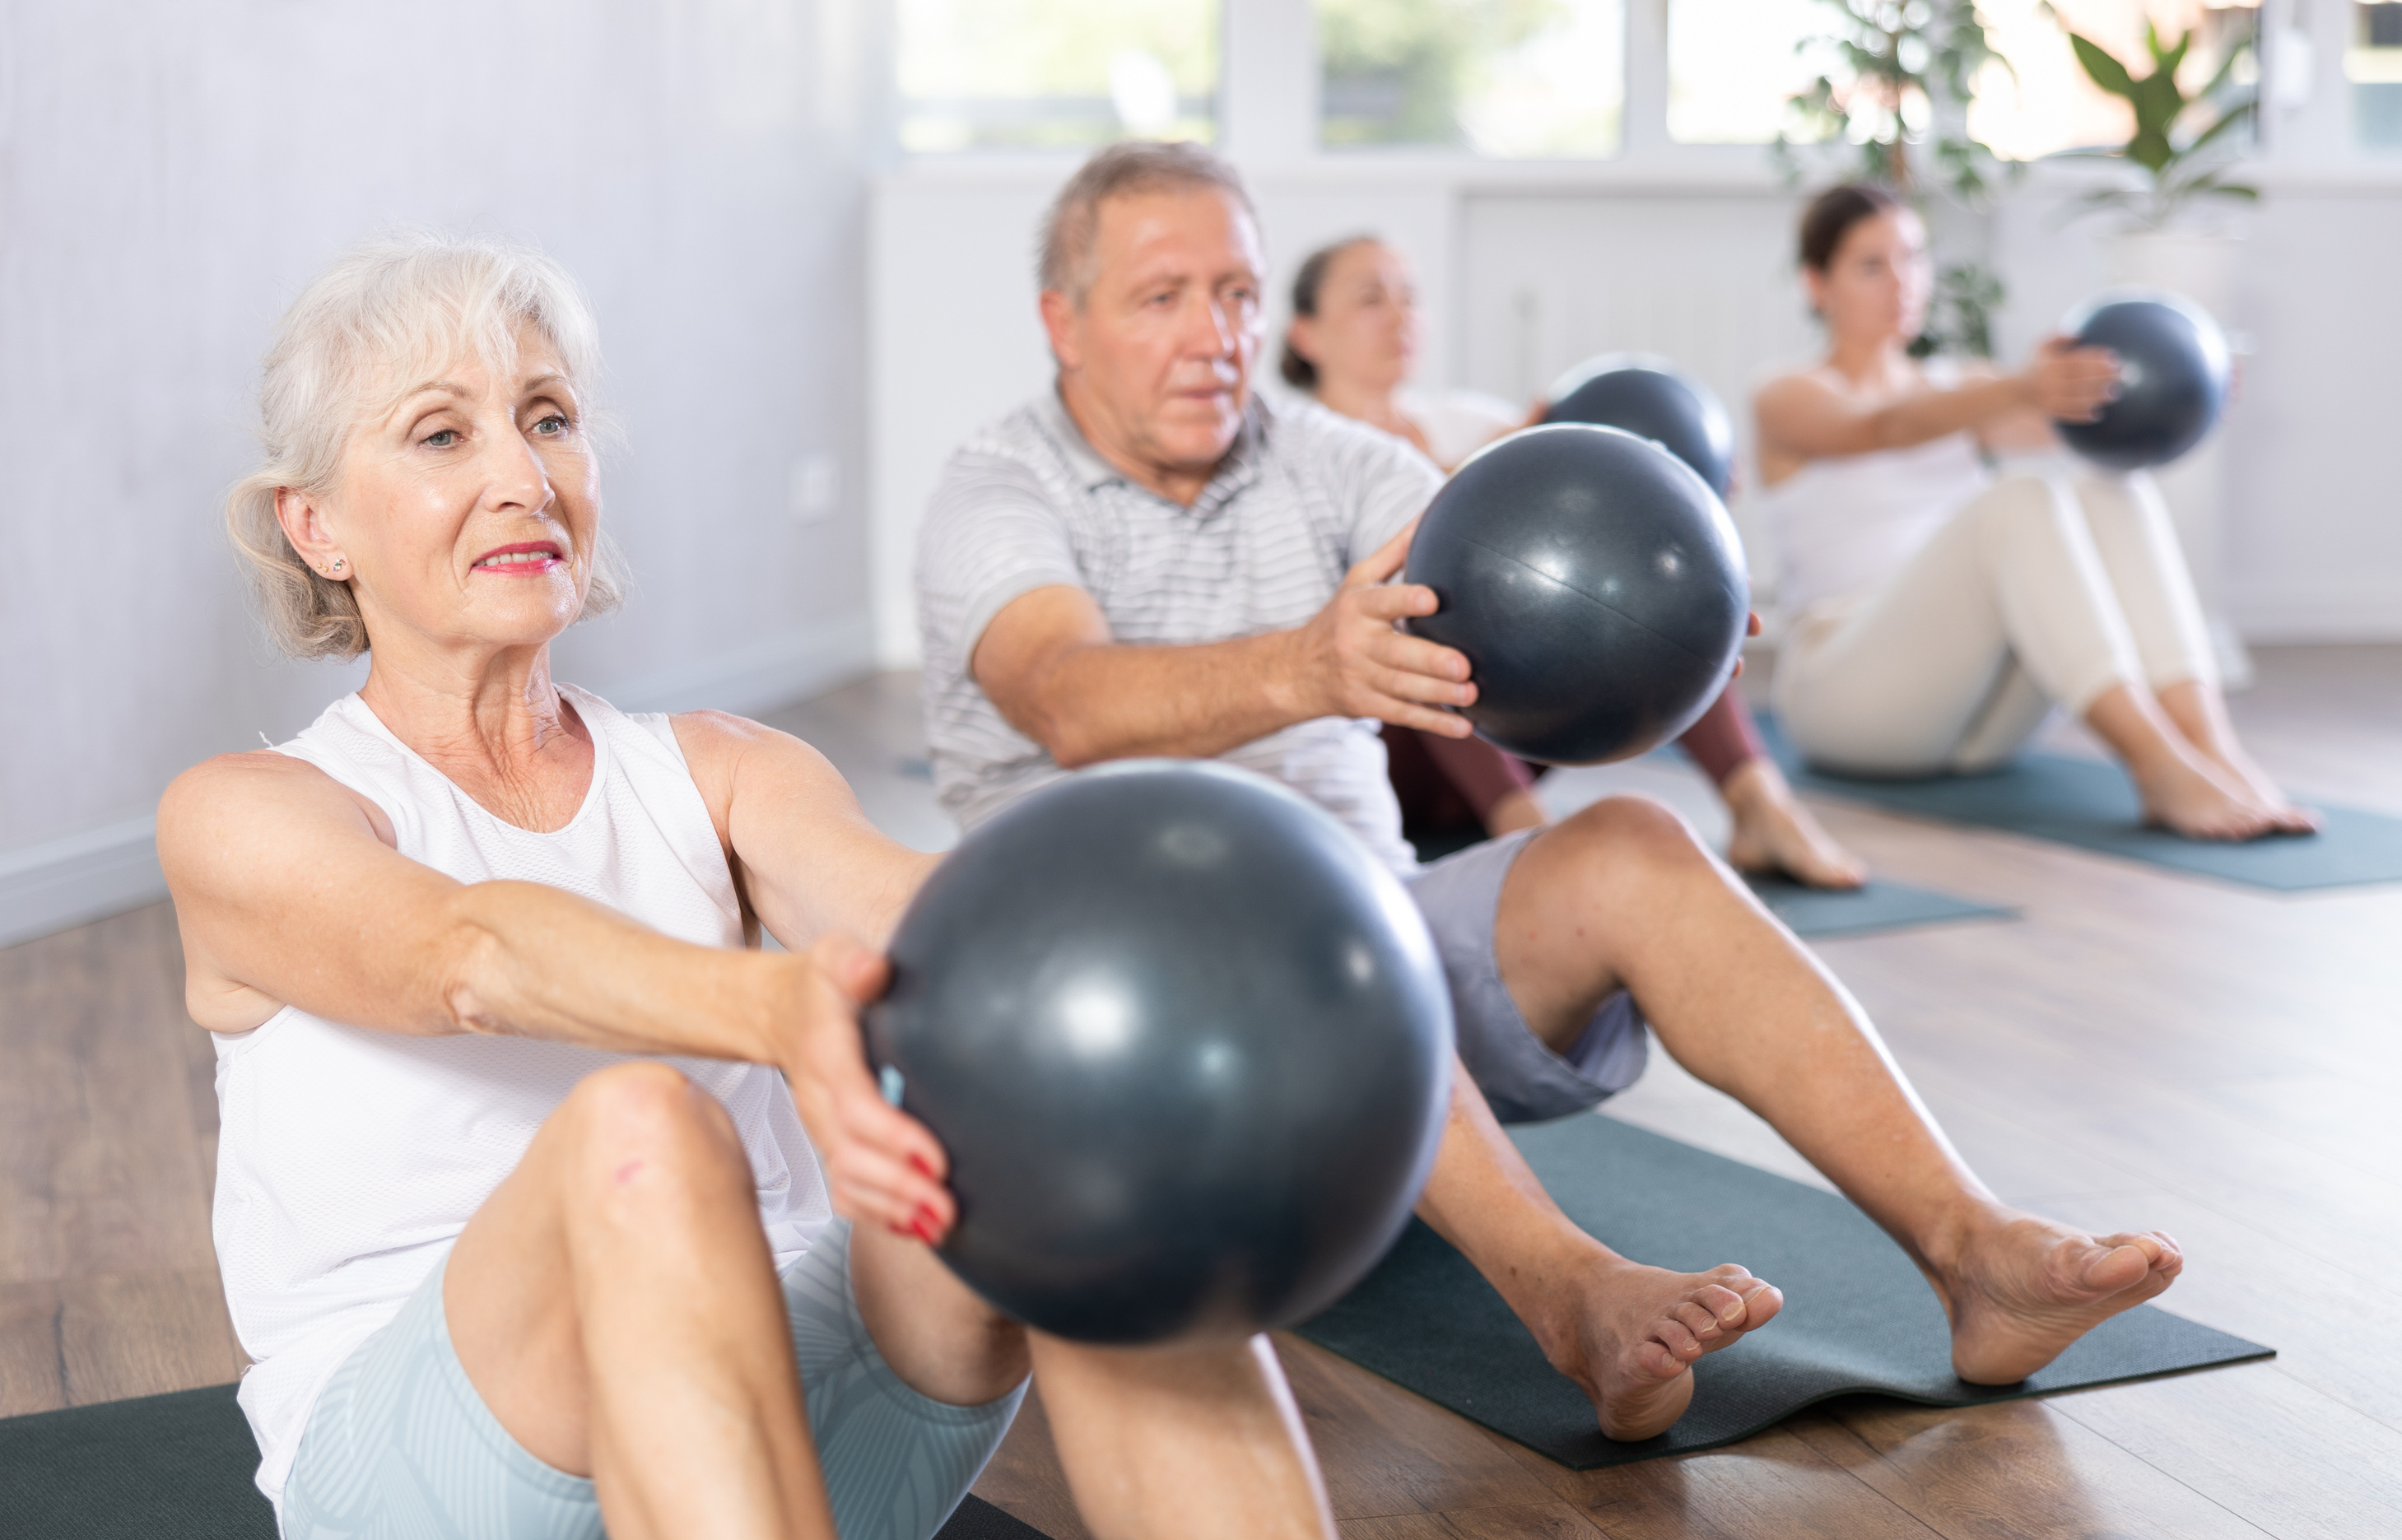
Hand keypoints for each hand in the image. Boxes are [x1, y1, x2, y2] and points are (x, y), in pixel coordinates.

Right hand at [779, 933, 954, 1243]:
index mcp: (826, 1055)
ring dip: (893, 1209)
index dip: (893, 1137)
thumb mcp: (833, 954)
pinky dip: (878, 1215)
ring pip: (848, 1182)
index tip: (935, 1159)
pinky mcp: (831, 1144)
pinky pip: (846, 1191)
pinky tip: (916, 1226)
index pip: (856, 1106)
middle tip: (948, 1207)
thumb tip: (873, 969)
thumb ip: (852, 961)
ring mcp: (822, 1128)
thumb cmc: (820, 983)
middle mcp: (820, 1101)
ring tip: (940, 1223)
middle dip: (900, 1188)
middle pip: (853, 1157)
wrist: (777, 1011)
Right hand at [1286, 519, 1476, 736]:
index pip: (1383, 602)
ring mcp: (1361, 678)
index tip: (1432, 600)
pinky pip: (1403, 715)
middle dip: (1430, 661)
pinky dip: (1434, 723)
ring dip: (1439, 694)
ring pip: (1403, 688)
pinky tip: (1463, 726)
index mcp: (1358, 607)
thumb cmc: (1340, 617)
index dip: (1405, 602)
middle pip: (1396, 654)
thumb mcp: (1358, 581)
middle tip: (1464, 664)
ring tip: (1472, 693)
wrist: (1296, 671)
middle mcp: (1357, 644)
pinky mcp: (1367, 706)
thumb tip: (1431, 511)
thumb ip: (1396, 550)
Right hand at [2022, 335, 2119, 422]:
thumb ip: (2057, 337)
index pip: (2076, 361)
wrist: (2014, 393)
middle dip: (2101, 378)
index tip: (2113, 358)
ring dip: (2095, 397)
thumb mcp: (2040, 347)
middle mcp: (2048, 382)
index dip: (2095, 359)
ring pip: (2074, 399)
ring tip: (2114, 394)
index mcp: (2049, 364)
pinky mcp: (2048, 412)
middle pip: (2079, 380)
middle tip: (2121, 375)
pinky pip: (2066, 415)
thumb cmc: (2034, 366)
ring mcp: (2047, 399)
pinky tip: (2096, 414)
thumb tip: (2078, 332)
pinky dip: (2081, 416)